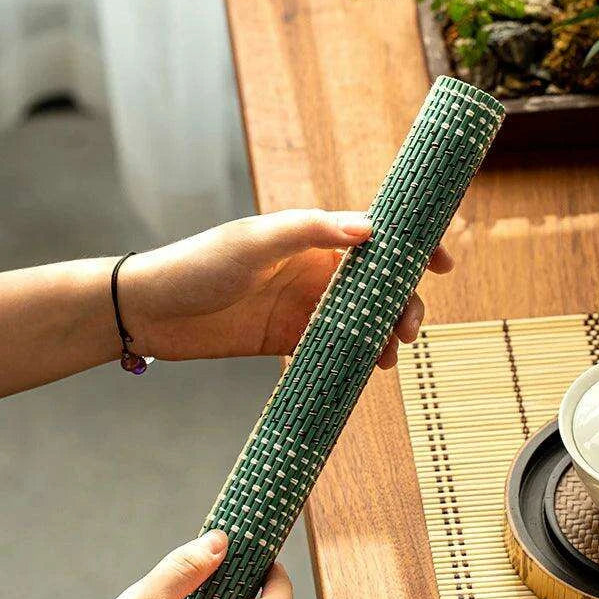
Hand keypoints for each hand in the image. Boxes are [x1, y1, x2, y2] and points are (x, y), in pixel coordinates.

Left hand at [122, 209, 453, 368]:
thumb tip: (371, 229)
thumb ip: (311, 231)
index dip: (415, 246)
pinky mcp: (291, 340)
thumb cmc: (201, 264)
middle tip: (410, 328)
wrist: (154, 312)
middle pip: (379, 284)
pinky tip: (368, 369)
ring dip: (385, 335)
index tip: (444, 263)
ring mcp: (306, 308)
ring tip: (389, 355)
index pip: (377, 236)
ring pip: (363, 319)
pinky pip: (337, 348)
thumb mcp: (256, 241)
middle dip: (405, 303)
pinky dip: (358, 358)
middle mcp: (317, 271)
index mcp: (314, 238)